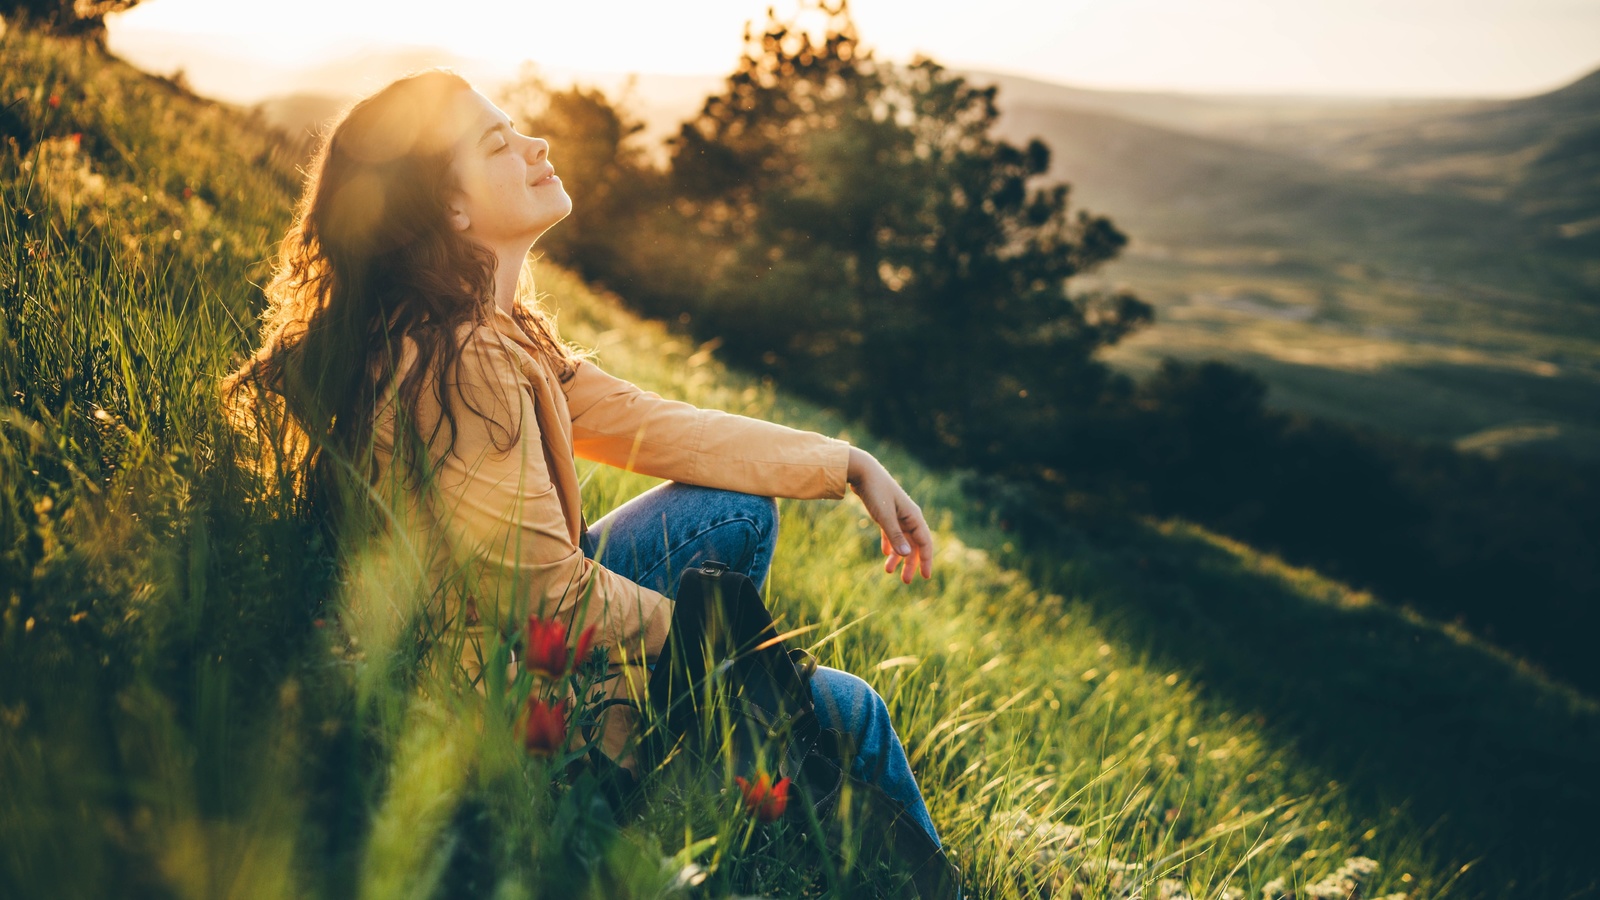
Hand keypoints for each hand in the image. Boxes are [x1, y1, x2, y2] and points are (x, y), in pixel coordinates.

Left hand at [847, 447, 933, 583]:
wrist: (862, 471)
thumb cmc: (875, 491)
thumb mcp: (884, 516)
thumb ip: (895, 536)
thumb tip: (906, 555)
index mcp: (913, 516)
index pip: (925, 542)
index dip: (926, 560)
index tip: (925, 577)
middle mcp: (908, 516)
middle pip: (914, 544)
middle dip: (911, 563)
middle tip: (906, 581)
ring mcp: (898, 515)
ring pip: (902, 540)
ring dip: (897, 556)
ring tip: (888, 571)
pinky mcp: (886, 513)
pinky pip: (891, 533)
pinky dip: (890, 544)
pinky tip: (885, 554)